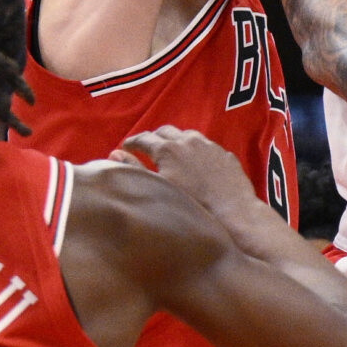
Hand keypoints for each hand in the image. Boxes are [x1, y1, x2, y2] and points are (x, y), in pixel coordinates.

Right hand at [113, 126, 266, 223]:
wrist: (233, 214)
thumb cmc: (192, 207)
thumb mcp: (159, 189)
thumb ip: (134, 169)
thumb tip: (114, 154)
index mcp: (167, 149)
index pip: (143, 138)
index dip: (132, 142)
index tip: (125, 147)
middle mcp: (188, 140)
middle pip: (165, 132)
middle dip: (153, 138)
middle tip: (146, 149)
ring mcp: (209, 145)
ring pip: (187, 136)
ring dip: (176, 142)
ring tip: (172, 155)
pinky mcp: (224, 154)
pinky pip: (205, 146)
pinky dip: (195, 151)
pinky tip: (196, 165)